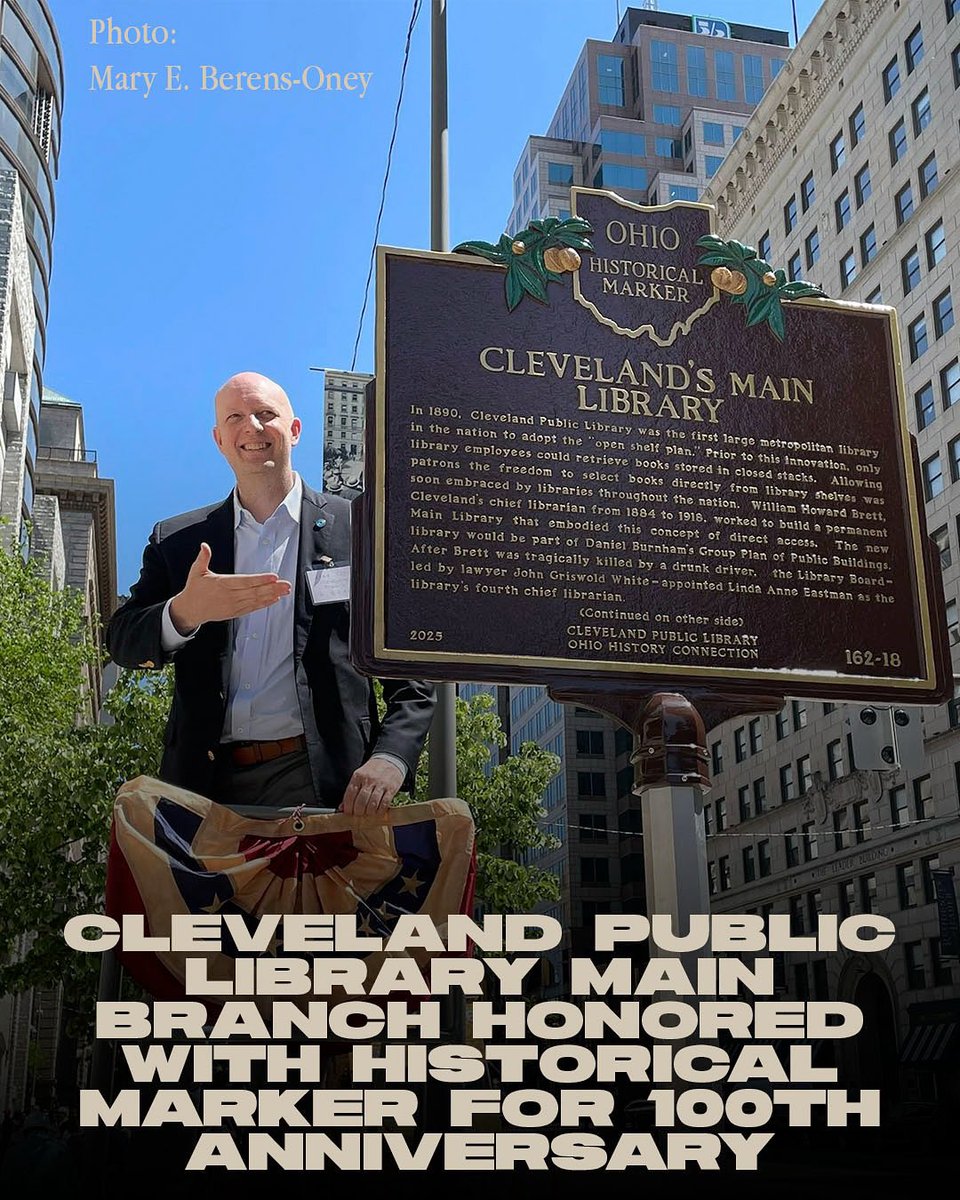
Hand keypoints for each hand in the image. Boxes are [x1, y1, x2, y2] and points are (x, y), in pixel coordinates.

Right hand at [169, 542, 290, 632]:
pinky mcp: (235, 612)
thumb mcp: (196, 572)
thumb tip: (204, 546)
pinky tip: (274, 599)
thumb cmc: (195, 590)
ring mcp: (234, 605)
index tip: (273, 577)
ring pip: (256, 600)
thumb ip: (203, 558)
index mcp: (222, 584)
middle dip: (272, 588)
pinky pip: (252, 608)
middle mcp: (230, 596)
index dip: (260, 579)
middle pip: (254, 591)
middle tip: (286, 584)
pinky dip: (264, 604)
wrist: (190, 609)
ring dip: (272, 595)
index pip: (245, 581)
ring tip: (284, 591)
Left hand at [340, 758, 404, 815]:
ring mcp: (381, 784)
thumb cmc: (373, 771)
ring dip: (369, 812)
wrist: (390, 760)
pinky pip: (384, 803)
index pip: (350, 794)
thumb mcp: (359, 776)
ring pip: (372, 804)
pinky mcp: (391, 788)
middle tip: (358, 814)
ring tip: (368, 813)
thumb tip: (342, 807)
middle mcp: (369, 779)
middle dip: (358, 812)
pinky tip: (377, 811)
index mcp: (358, 776)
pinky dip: (380, 810)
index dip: (348, 806)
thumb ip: (351, 791)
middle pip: (361, 801)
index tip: (348, 813)